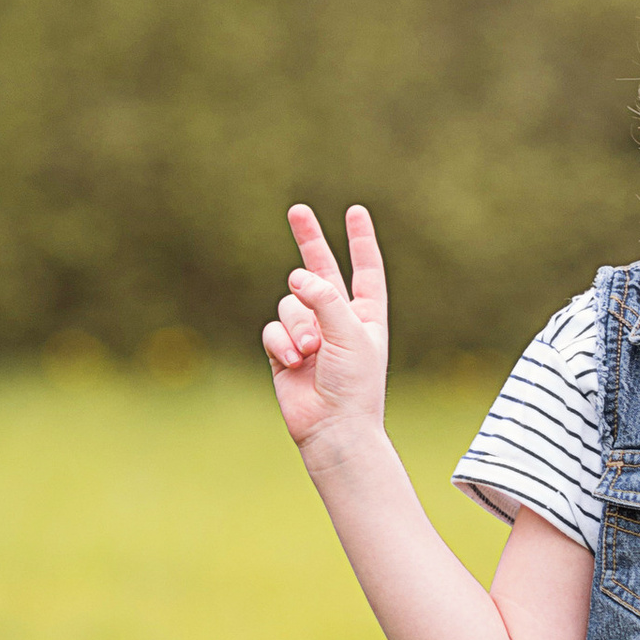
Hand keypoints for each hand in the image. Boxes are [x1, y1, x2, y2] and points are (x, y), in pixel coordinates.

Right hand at [262, 201, 389, 469]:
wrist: (333, 429)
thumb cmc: (354, 385)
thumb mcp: (349, 333)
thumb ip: (325, 298)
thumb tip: (297, 277)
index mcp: (366, 314)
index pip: (365, 268)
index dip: (360, 240)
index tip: (355, 211)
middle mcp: (337, 319)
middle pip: (321, 269)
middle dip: (309, 240)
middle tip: (298, 210)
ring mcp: (309, 334)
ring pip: (290, 304)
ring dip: (297, 328)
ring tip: (310, 354)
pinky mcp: (283, 350)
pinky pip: (273, 329)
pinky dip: (281, 344)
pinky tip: (294, 364)